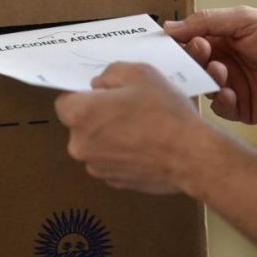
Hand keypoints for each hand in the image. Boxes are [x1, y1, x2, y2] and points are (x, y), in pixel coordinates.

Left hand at [54, 62, 205, 194]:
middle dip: (99, 115)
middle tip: (129, 108)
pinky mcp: (115, 183)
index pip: (65, 101)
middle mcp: (80, 145)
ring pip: (97, 144)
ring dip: (112, 135)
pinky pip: (112, 161)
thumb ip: (110, 73)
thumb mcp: (139, 73)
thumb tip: (98, 85)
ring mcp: (97, 168)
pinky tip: (146, 146)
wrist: (191, 156)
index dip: (85, 94)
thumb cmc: (164, 112)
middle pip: (81, 124)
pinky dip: (124, 153)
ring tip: (142, 128)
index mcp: (79, 116)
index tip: (106, 93)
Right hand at [164, 6, 256, 123]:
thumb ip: (208, 21)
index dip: (178, 43)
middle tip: (202, 52)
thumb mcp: (245, 20)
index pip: (187, 42)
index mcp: (219, 41)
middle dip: (191, 61)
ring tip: (220, 71)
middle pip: (191, 67)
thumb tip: (169, 27)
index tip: (173, 41)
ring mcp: (230, 87)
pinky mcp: (242, 109)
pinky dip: (221, 102)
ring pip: (204, 89)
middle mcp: (221, 64)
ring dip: (208, 80)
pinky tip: (231, 93)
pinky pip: (221, 109)